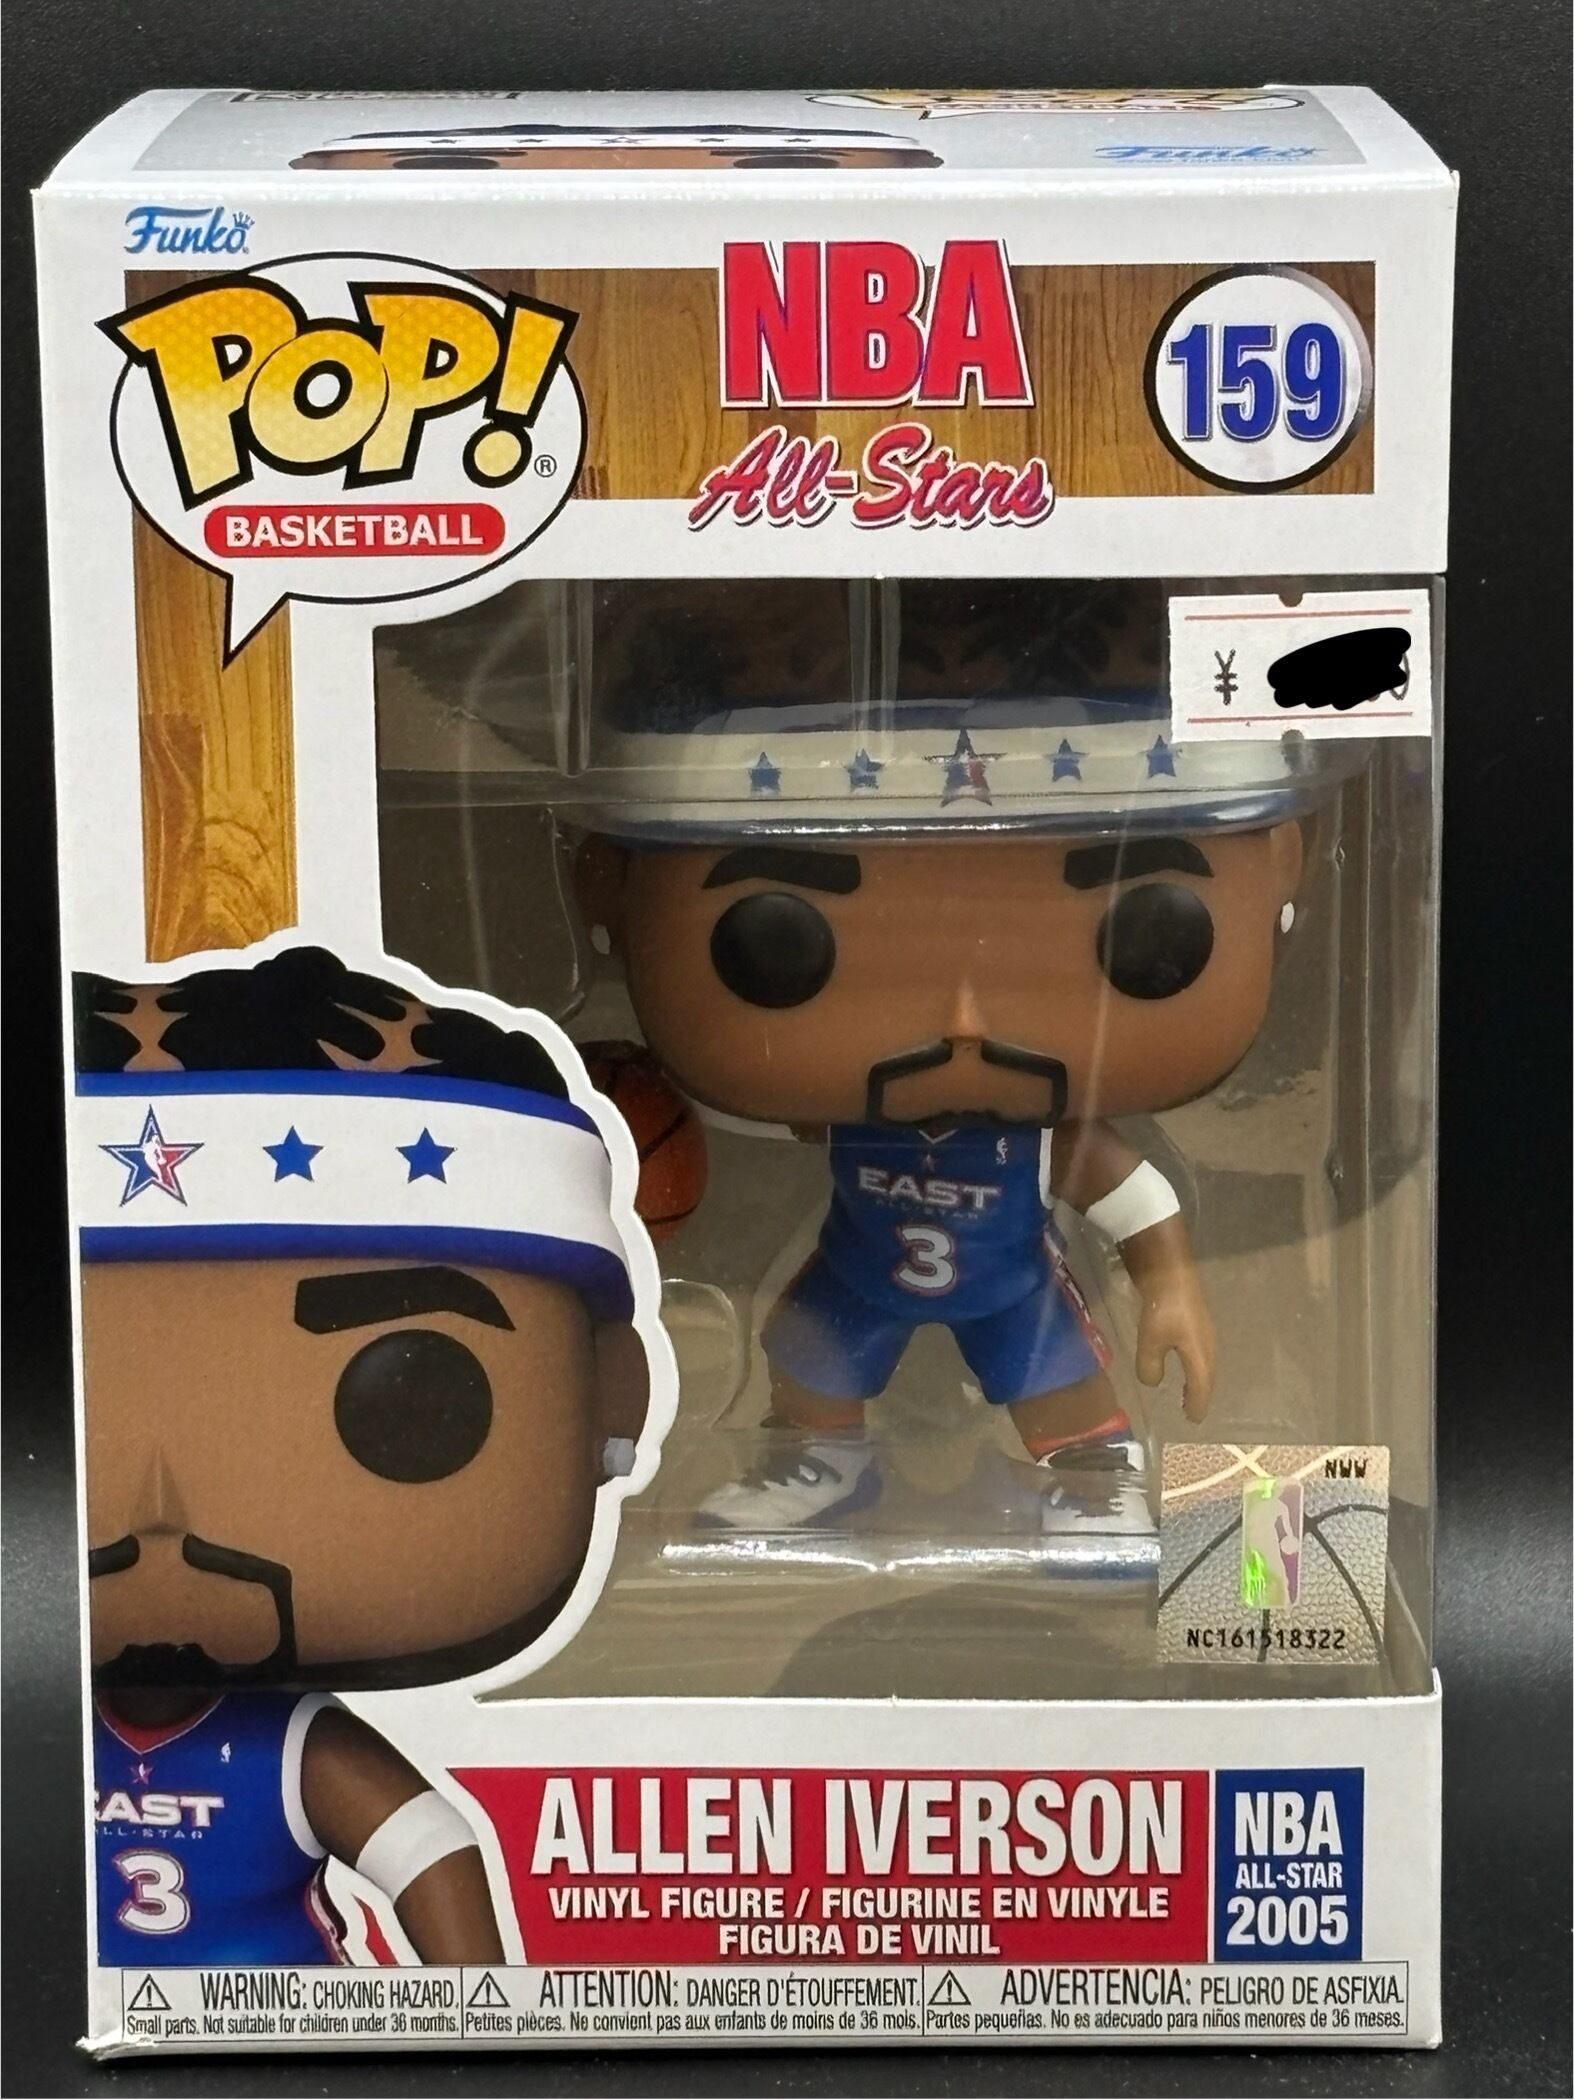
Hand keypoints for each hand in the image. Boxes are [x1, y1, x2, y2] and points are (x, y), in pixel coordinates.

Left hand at [1134, 1278, 1216, 1421]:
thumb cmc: (1163, 1310)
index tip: (1192, 1420)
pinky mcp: (1197, 1323)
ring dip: (1197, 1381)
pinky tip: (1182, 1362)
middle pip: (1207, 1379)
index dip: (1196, 1406)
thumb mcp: (1150, 1341)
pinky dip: (1193, 1366)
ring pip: (1204, 1366)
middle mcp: (1209, 1349)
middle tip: (1190, 1410)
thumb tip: (1153, 1382)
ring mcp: (1205, 1334)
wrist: (1172, 1272)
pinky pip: (1199, 1354)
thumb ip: (1150, 1366)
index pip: (1201, 1390)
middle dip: (1200, 1396)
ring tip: (1187, 1392)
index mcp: (1201, 1357)